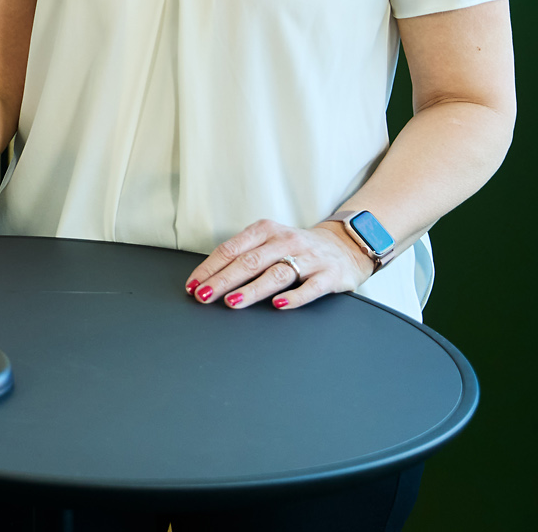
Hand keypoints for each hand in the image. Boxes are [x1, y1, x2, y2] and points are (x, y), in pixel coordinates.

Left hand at [186, 218, 374, 310]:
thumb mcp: (268, 242)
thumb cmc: (295, 248)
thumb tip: (209, 278)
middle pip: (249, 262)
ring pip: (276, 274)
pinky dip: (294, 297)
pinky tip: (278, 306)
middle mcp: (285, 241)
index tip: (193, 285)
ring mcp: (308, 258)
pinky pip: (310, 287)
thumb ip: (243, 255)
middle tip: (204, 296)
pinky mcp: (329, 275)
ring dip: (252, 289)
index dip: (210, 268)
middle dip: (223, 280)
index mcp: (265, 231)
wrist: (344, 245)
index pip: (230, 249)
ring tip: (232, 302)